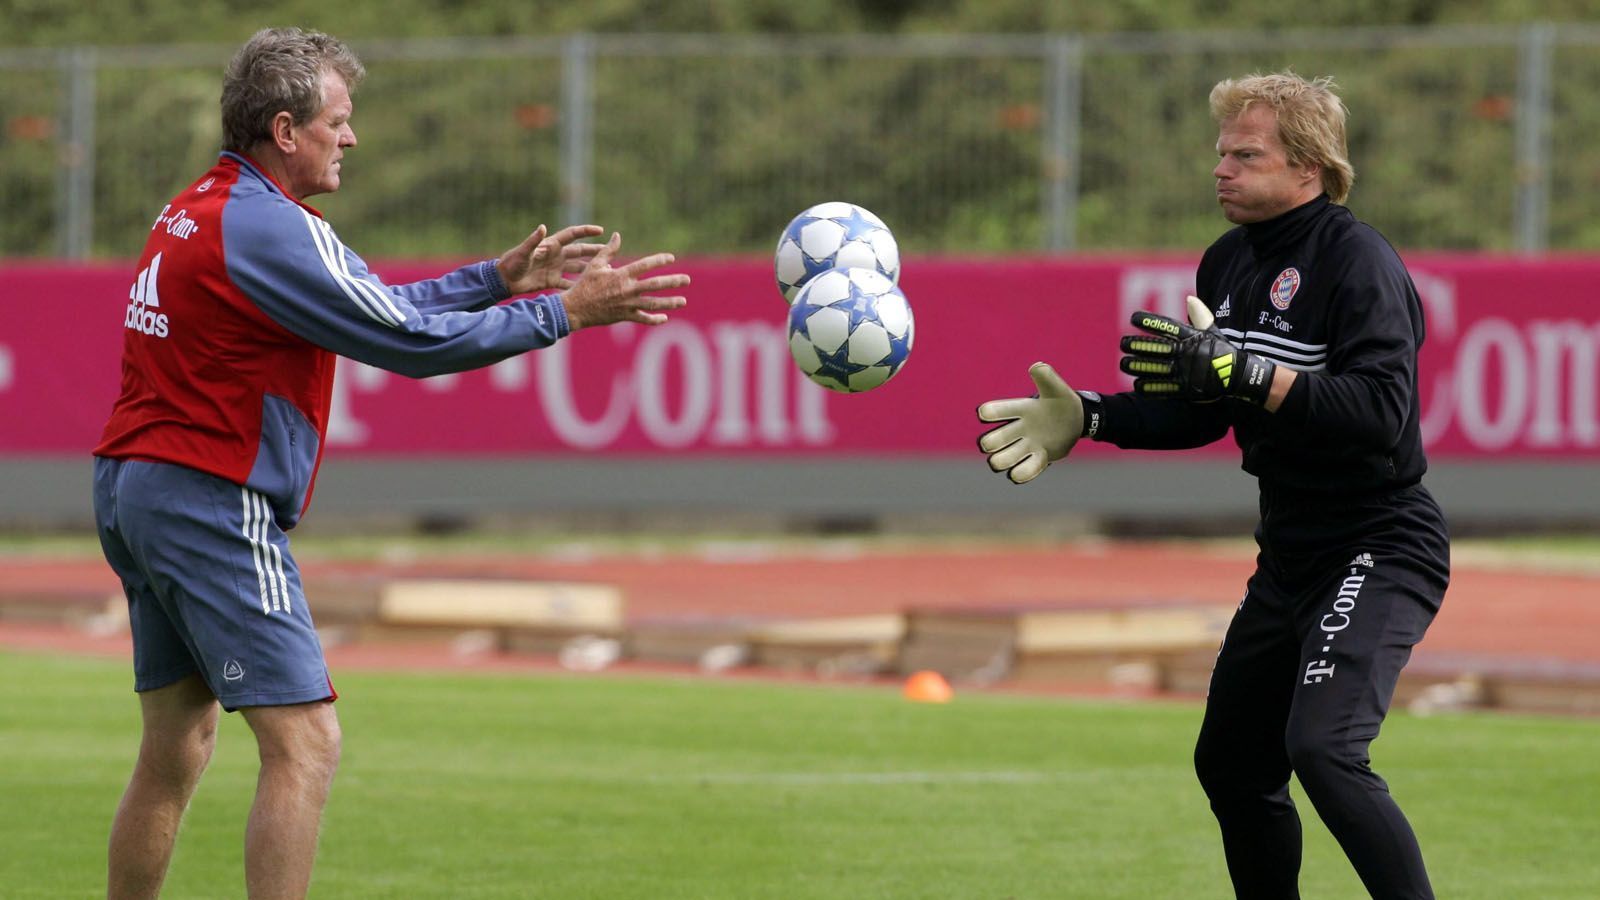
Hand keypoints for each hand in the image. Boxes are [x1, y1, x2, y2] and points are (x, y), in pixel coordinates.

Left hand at [496, 224, 605, 294]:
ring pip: (577, 266)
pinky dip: (578, 285)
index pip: (572, 234)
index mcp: (551, 245)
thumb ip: (533, 240)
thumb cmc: (512, 262)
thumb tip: (542, 227)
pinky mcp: (552, 280)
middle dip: (594, 250)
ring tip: (604, 270)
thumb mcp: (523, 252)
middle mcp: (556, 255)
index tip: (601, 230)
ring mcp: (555, 268)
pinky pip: (568, 283)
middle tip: (611, 251)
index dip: (586, 231)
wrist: (504, 280)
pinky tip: (589, 289)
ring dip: (589, 268)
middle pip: (579, 251)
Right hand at [558, 232, 689, 329]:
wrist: (575, 308)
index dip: (659, 260)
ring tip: (683, 301)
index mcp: (621, 275)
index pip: (645, 265)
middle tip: (687, 280)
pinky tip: (665, 318)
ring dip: (670, 303)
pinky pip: (643, 319)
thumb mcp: (595, 264)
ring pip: (653, 303)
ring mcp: (627, 304)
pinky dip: (654, 319)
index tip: (671, 258)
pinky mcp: (624, 316)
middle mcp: (627, 289)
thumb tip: (617, 235)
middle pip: (655, 285)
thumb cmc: (584, 284)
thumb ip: (609, 250)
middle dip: (673, 282)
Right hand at [976, 362, 1084, 484]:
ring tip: (1015, 456)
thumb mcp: (1057, 388)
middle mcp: (1016, 430)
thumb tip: (1035, 367)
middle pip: (991, 441)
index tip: (984, 414)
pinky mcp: (1037, 459)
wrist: (1076, 420)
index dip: (987, 413)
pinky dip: (1022, 473)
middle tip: (1001, 442)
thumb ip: (1046, 376)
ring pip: (1002, 460)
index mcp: (1019, 410)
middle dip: (991, 443)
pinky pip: (1023, 472)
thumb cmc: (1062, 401)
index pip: (995, 411)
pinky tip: (1027, 467)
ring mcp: (1025, 447)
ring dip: (1004, 460)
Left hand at [1119, 295, 1275, 404]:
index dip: (1151, 322)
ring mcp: (1186, 371)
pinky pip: (1165, 388)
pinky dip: (1150, 387)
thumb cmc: (1222, 351)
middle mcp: (1187, 353)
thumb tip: (1190, 299)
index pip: (1168, 327)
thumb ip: (1199, 316)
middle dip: (1139, 346)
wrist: (1240, 375)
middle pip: (1158, 348)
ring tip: (1124, 363)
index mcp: (1192, 337)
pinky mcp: (1187, 389)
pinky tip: (1136, 385)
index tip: (1133, 318)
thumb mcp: (1213, 331)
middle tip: (1123, 343)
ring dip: (1139, 366)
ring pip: (1157, 368)